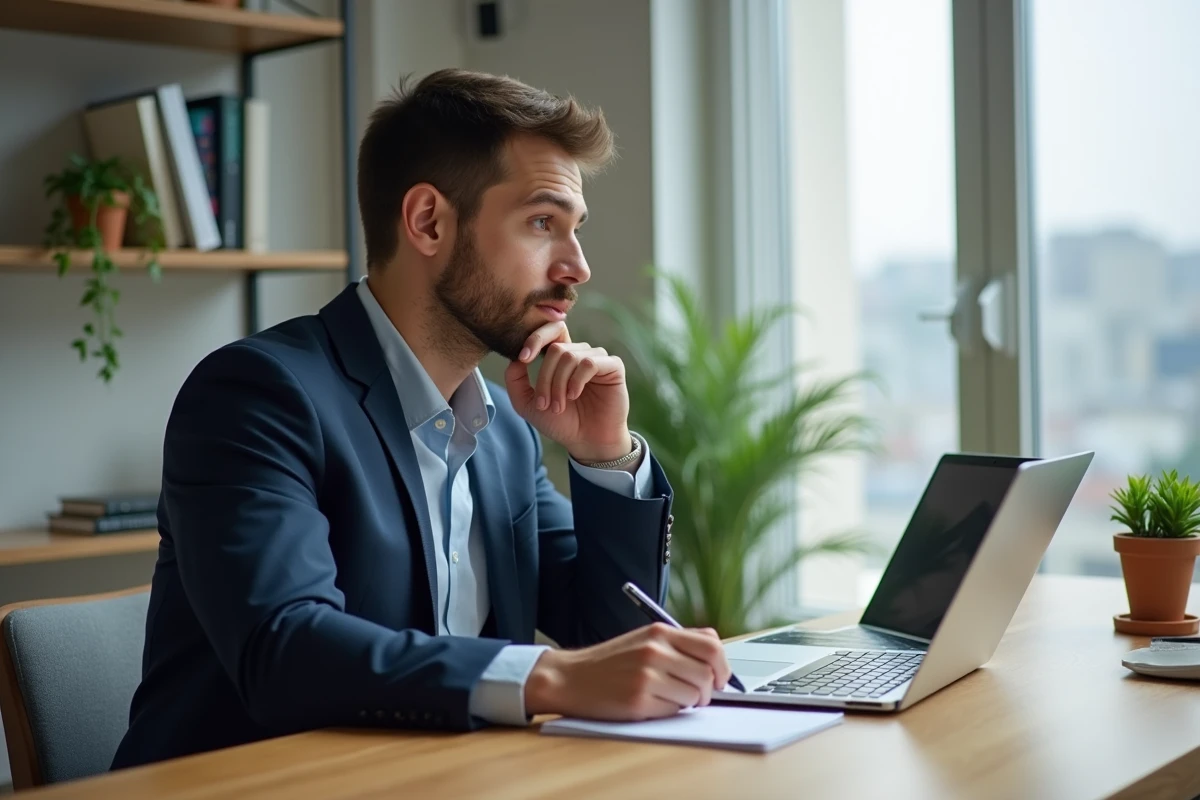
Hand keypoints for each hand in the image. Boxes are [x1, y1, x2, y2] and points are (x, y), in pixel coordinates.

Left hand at [504, 321, 631, 462]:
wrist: (586, 442)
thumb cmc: (561, 423)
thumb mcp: (527, 404)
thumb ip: (515, 380)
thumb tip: (514, 357)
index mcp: (562, 357)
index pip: (551, 330)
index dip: (536, 338)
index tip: (523, 358)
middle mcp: (580, 353)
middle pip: (557, 349)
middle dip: (545, 377)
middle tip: (545, 403)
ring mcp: (598, 359)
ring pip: (571, 356)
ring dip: (559, 384)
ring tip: (560, 405)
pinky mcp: (613, 367)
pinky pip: (590, 362)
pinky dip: (577, 380)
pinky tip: (574, 396)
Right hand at [524, 623, 733, 719]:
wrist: (571, 678)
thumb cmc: (609, 662)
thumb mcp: (644, 640)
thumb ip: (677, 645)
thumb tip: (715, 661)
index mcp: (659, 633)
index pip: (711, 645)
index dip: (723, 665)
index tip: (720, 676)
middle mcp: (655, 651)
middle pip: (708, 673)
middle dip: (709, 689)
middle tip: (699, 695)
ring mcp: (647, 676)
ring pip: (695, 695)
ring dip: (689, 702)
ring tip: (670, 698)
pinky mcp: (639, 701)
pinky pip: (675, 710)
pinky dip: (671, 711)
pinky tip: (653, 704)